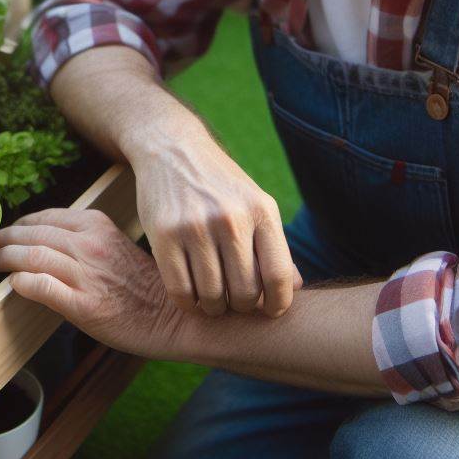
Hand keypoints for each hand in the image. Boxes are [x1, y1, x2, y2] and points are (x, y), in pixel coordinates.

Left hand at [0, 208, 190, 359]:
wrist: (175, 317)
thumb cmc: (145, 285)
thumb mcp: (114, 246)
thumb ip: (83, 241)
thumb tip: (45, 243)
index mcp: (97, 224)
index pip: (45, 217)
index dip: (19, 224)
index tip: (8, 232)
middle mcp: (89, 243)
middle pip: (32, 233)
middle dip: (4, 239)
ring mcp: (86, 273)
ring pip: (31, 256)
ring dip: (6, 259)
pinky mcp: (84, 304)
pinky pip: (41, 286)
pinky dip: (22, 282)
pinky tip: (14, 285)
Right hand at [129, 129, 301, 318]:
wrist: (172, 148)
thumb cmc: (219, 185)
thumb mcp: (253, 203)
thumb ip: (273, 245)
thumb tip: (294, 288)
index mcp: (261, 210)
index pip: (278, 276)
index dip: (277, 304)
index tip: (269, 310)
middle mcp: (231, 218)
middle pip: (245, 293)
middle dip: (242, 307)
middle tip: (234, 301)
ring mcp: (195, 226)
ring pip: (212, 296)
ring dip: (214, 308)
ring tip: (212, 299)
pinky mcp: (164, 234)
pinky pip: (180, 291)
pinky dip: (188, 303)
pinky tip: (191, 295)